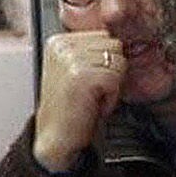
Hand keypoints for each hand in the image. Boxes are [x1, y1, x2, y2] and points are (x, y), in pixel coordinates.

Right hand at [30, 29, 128, 168]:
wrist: (57, 141)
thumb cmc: (71, 110)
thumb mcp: (79, 71)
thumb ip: (92, 51)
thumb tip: (118, 36)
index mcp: (59, 42)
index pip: (104, 35)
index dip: (105, 62)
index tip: (87, 82)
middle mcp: (62, 46)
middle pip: (114, 44)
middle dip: (110, 71)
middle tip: (90, 92)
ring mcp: (70, 59)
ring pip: (118, 60)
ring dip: (112, 84)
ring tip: (91, 98)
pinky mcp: (80, 75)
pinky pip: (116, 77)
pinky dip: (111, 97)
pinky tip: (92, 106)